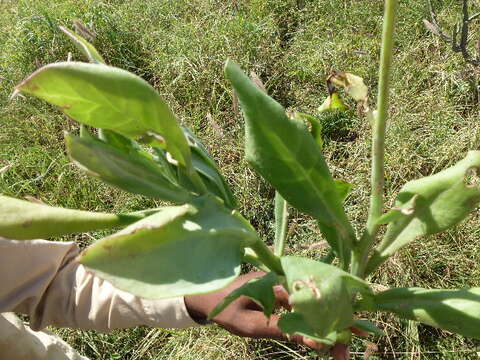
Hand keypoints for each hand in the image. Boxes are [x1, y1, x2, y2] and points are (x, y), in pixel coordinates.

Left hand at [184, 272, 366, 358]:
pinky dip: (314, 321)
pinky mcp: (281, 292)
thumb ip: (282, 329)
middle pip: (319, 301)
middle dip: (336, 324)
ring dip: (327, 324)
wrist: (207, 296)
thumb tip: (314, 340)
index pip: (316, 300)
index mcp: (279, 282)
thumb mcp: (250, 325)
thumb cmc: (225, 309)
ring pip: (314, 305)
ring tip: (339, 348)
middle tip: (344, 351)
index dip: (335, 320)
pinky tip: (322, 336)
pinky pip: (304, 306)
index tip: (352, 338)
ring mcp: (284, 284)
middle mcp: (286, 278)